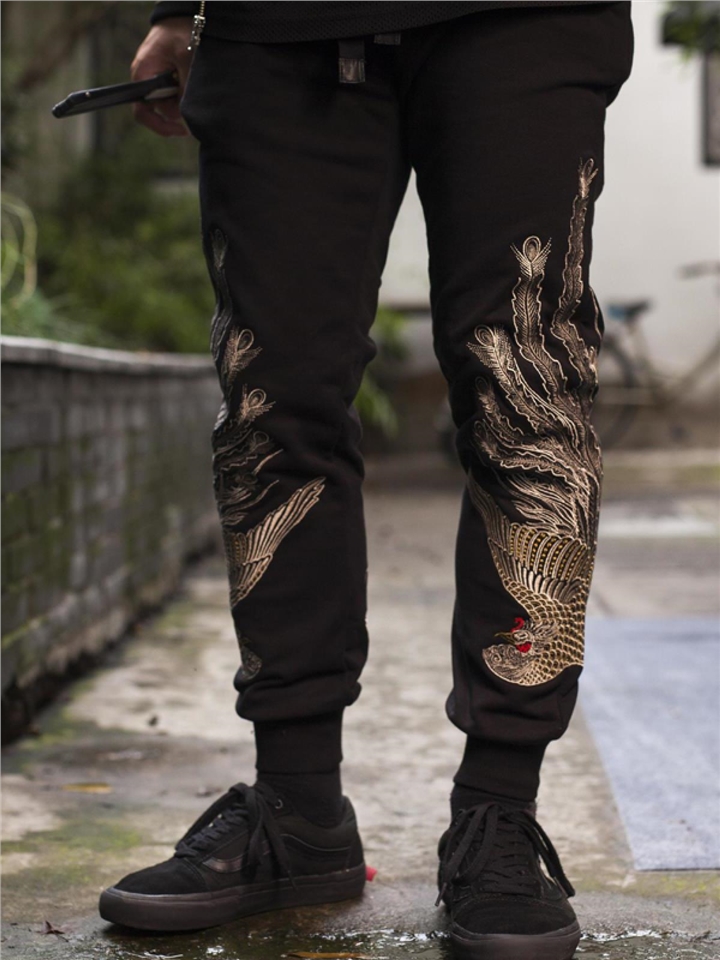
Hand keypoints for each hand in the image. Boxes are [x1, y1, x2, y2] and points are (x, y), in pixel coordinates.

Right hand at [130, 18, 193, 136]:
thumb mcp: (187, 61)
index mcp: (143, 75)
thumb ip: (186, 89)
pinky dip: (183, 91)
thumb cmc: (181, 32)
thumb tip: (187, 114)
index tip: (181, 130)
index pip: (143, 112)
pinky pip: (173, 92)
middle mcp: (144, 79)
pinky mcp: (163, 76)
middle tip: (192, 92)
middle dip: (178, 107)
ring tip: (191, 77)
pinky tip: (190, 78)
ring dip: (183, 97)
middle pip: (160, 110)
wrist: (183, 14)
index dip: (160, 126)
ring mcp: (153, 78)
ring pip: (169, 102)